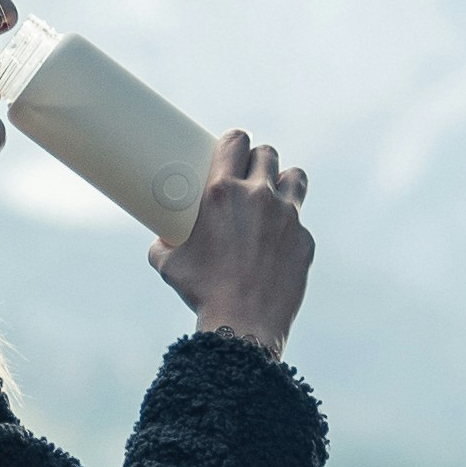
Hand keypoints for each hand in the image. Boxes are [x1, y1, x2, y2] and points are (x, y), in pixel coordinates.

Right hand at [157, 129, 313, 352]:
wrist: (242, 325)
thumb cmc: (201, 293)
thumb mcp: (169, 263)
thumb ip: (164, 242)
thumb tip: (161, 239)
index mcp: (222, 193)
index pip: (237, 141)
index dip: (236, 141)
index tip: (233, 150)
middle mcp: (257, 197)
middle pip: (268, 154)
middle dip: (258, 160)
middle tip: (249, 177)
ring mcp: (287, 218)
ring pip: (294, 178)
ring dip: (283, 181)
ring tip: (273, 198)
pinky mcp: (304, 241)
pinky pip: (300, 222)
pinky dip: (289, 228)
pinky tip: (276, 245)